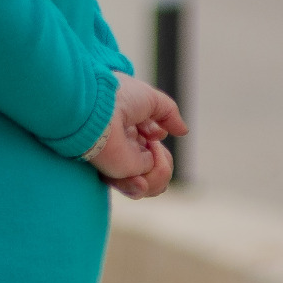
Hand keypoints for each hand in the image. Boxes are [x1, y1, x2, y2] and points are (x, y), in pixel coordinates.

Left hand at [86, 74, 187, 199]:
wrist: (99, 109)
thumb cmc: (119, 97)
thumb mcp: (151, 99)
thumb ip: (169, 114)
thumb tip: (183, 131)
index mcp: (123, 130)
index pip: (148, 146)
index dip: (155, 139)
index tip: (152, 131)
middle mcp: (120, 149)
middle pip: (154, 167)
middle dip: (163, 160)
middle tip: (152, 144)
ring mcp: (119, 164)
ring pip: (155, 181)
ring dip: (162, 169)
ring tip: (152, 152)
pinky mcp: (118, 176)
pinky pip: (147, 186)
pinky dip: (155, 176)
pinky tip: (144, 163)